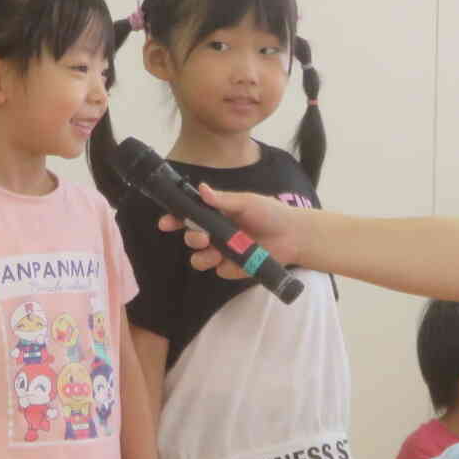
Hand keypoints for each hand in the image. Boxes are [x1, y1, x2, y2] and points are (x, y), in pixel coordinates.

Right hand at [158, 189, 308, 277]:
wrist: (293, 236)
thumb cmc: (270, 213)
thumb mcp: (246, 202)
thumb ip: (223, 199)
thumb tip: (200, 188)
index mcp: (216, 214)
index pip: (188, 216)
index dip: (174, 219)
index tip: (165, 223)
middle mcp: (215, 234)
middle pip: (190, 238)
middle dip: (191, 238)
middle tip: (202, 237)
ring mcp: (222, 252)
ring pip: (198, 258)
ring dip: (201, 256)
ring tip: (215, 252)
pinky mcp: (230, 268)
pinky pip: (217, 270)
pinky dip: (222, 265)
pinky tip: (233, 261)